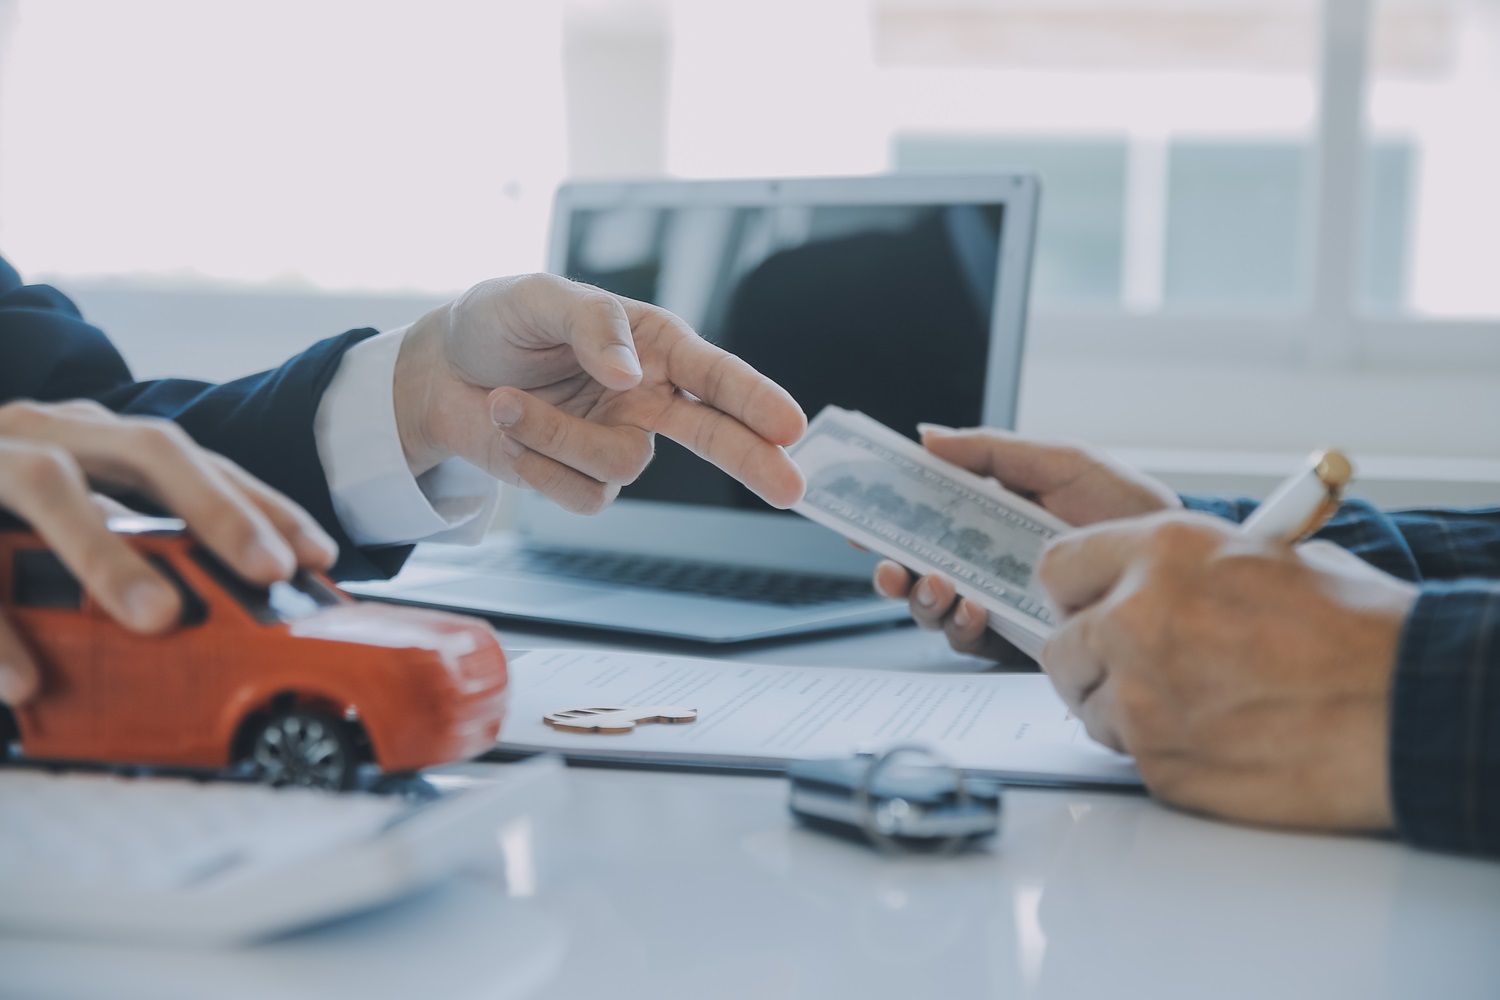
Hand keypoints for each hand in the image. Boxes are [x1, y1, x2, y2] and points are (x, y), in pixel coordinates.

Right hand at [0, 400, 337, 704]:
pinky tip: (22, 683)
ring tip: (160, 620)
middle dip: (214, 506)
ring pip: (50, 486)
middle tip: (268, 568)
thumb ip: (134, 544)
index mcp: (93, 436)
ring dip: (107, 554)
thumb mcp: (65, 513)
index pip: (197, 460)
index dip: (261, 502)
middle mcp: (45, 431)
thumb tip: (225, 606)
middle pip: (147, 448)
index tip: (318, 555)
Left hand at [392, 274, 806, 514]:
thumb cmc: (498, 322)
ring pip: (620, 464)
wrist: (438, 372)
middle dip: (752, 460)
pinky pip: (580, 494)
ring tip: (505, 401)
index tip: (791, 425)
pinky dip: (537, 465)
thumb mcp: (537, 296)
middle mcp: (648, 395)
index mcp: (653, 344)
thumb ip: (591, 324)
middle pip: (715, 434)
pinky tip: (509, 430)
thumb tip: (630, 375)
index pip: (714, 372)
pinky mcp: (582, 480)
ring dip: (556, 436)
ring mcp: (617, 440)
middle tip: (790, 489)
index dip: (755, 398)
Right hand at [874, 426, 1179, 661]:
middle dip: (892, 570)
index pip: (925, 520)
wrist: (1180, 566)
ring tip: (937, 584)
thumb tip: (927, 437)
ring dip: (922, 598)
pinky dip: (962, 624)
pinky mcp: (1022, 643)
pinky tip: (972, 607)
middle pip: (918, 569)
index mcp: (991, 517)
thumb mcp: (1061, 463)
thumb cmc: (1128, 508)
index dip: (888, 520)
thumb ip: (992, 451)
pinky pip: (972, 641)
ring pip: (936, 609)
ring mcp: (1004, 604)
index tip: (860, 519)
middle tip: (890, 565)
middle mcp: (990, 563)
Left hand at [1038, 510, 1416, 830]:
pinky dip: (1158, 750)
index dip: (1076, 593)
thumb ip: (1190, 570)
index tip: (1086, 607)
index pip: (1060, 566)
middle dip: (1091, 657)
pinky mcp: (1156, 760)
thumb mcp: (1267, 557)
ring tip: (1190, 703)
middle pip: (1061, 646)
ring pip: (1087, 705)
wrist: (1405, 708)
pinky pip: (1127, 753)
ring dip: (1122, 708)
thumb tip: (1158, 584)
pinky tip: (1213, 736)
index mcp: (1161, 553)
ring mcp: (1139, 695)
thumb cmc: (1360, 635)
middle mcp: (1135, 617)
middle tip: (1133, 664)